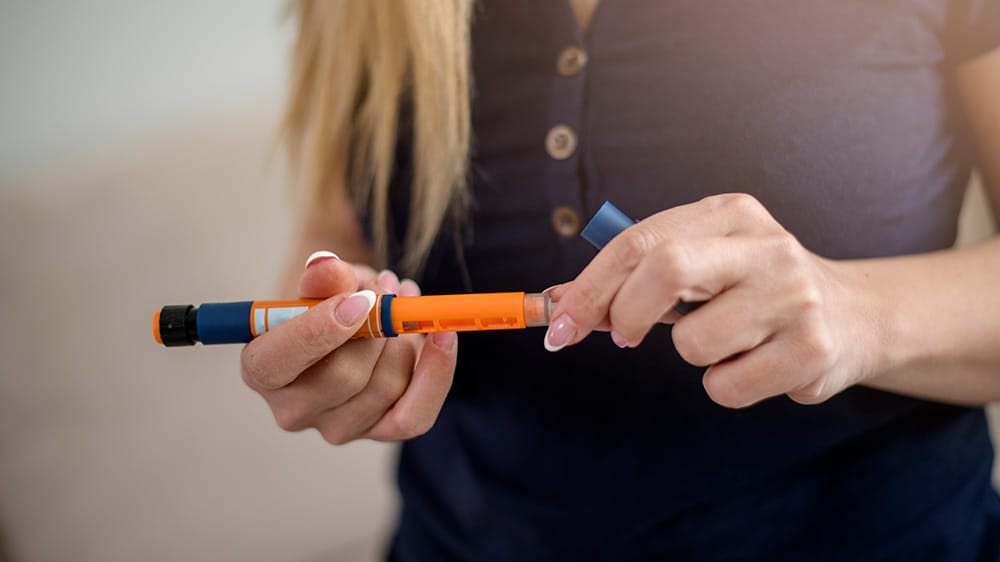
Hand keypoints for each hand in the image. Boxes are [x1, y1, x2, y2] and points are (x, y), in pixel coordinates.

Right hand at [240, 252, 457, 443]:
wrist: (347, 321)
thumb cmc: (325, 301)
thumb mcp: (320, 282)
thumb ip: (321, 276)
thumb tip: (326, 267)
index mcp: (261, 369)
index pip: (275, 363)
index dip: (317, 331)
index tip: (359, 299)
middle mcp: (293, 409)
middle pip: (343, 377)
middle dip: (377, 327)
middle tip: (388, 287)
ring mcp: (336, 427)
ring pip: (384, 387)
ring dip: (405, 337)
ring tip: (403, 300)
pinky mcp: (377, 432)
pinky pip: (414, 416)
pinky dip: (436, 374)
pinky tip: (443, 338)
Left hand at [546, 194, 882, 407]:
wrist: (858, 315)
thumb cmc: (755, 289)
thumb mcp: (703, 262)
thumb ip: (634, 276)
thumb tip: (557, 303)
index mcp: (730, 214)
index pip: (640, 241)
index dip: (589, 287)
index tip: (559, 325)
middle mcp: (767, 246)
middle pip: (665, 269)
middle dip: (625, 313)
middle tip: (623, 336)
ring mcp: (794, 297)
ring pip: (692, 343)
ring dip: (692, 355)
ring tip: (729, 342)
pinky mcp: (813, 351)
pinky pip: (726, 387)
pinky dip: (726, 385)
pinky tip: (758, 364)